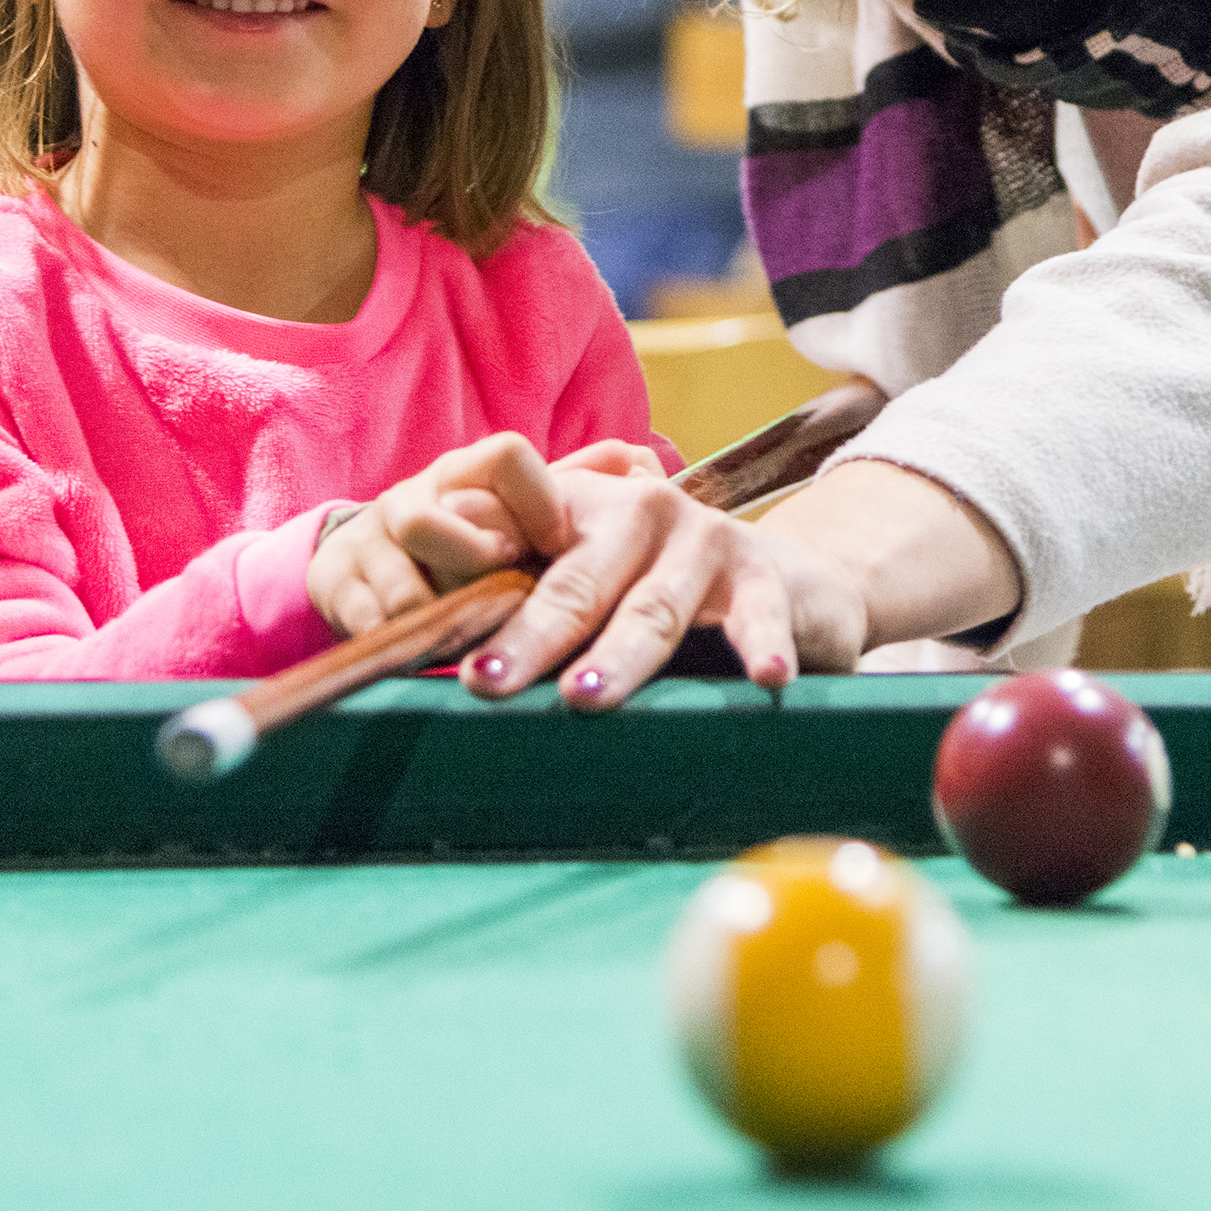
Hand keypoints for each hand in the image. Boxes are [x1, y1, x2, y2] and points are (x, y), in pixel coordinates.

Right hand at [305, 433, 557, 638]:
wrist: (372, 558)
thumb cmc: (468, 546)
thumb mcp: (509, 525)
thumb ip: (553, 522)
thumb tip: (614, 484)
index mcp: (466, 473)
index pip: (506, 457)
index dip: (539, 502)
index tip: (557, 546)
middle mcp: (411, 497)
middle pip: (428, 526)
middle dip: (470, 569)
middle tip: (505, 599)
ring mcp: (368, 537)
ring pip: (403, 593)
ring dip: (443, 626)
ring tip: (473, 642)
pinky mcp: (334, 580)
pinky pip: (371, 626)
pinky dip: (407, 649)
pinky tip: (430, 655)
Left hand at [457, 462, 871, 709]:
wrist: (783, 577)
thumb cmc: (658, 590)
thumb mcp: (586, 578)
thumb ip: (520, 599)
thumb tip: (427, 651)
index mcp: (577, 513)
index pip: (512, 546)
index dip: (468, 585)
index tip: (433, 642)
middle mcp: (637, 514)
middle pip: (574, 584)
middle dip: (529, 635)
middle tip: (485, 681)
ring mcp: (702, 540)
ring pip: (652, 610)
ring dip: (618, 656)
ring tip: (583, 697)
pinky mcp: (763, 573)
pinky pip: (759, 614)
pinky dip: (763, 645)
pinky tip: (765, 678)